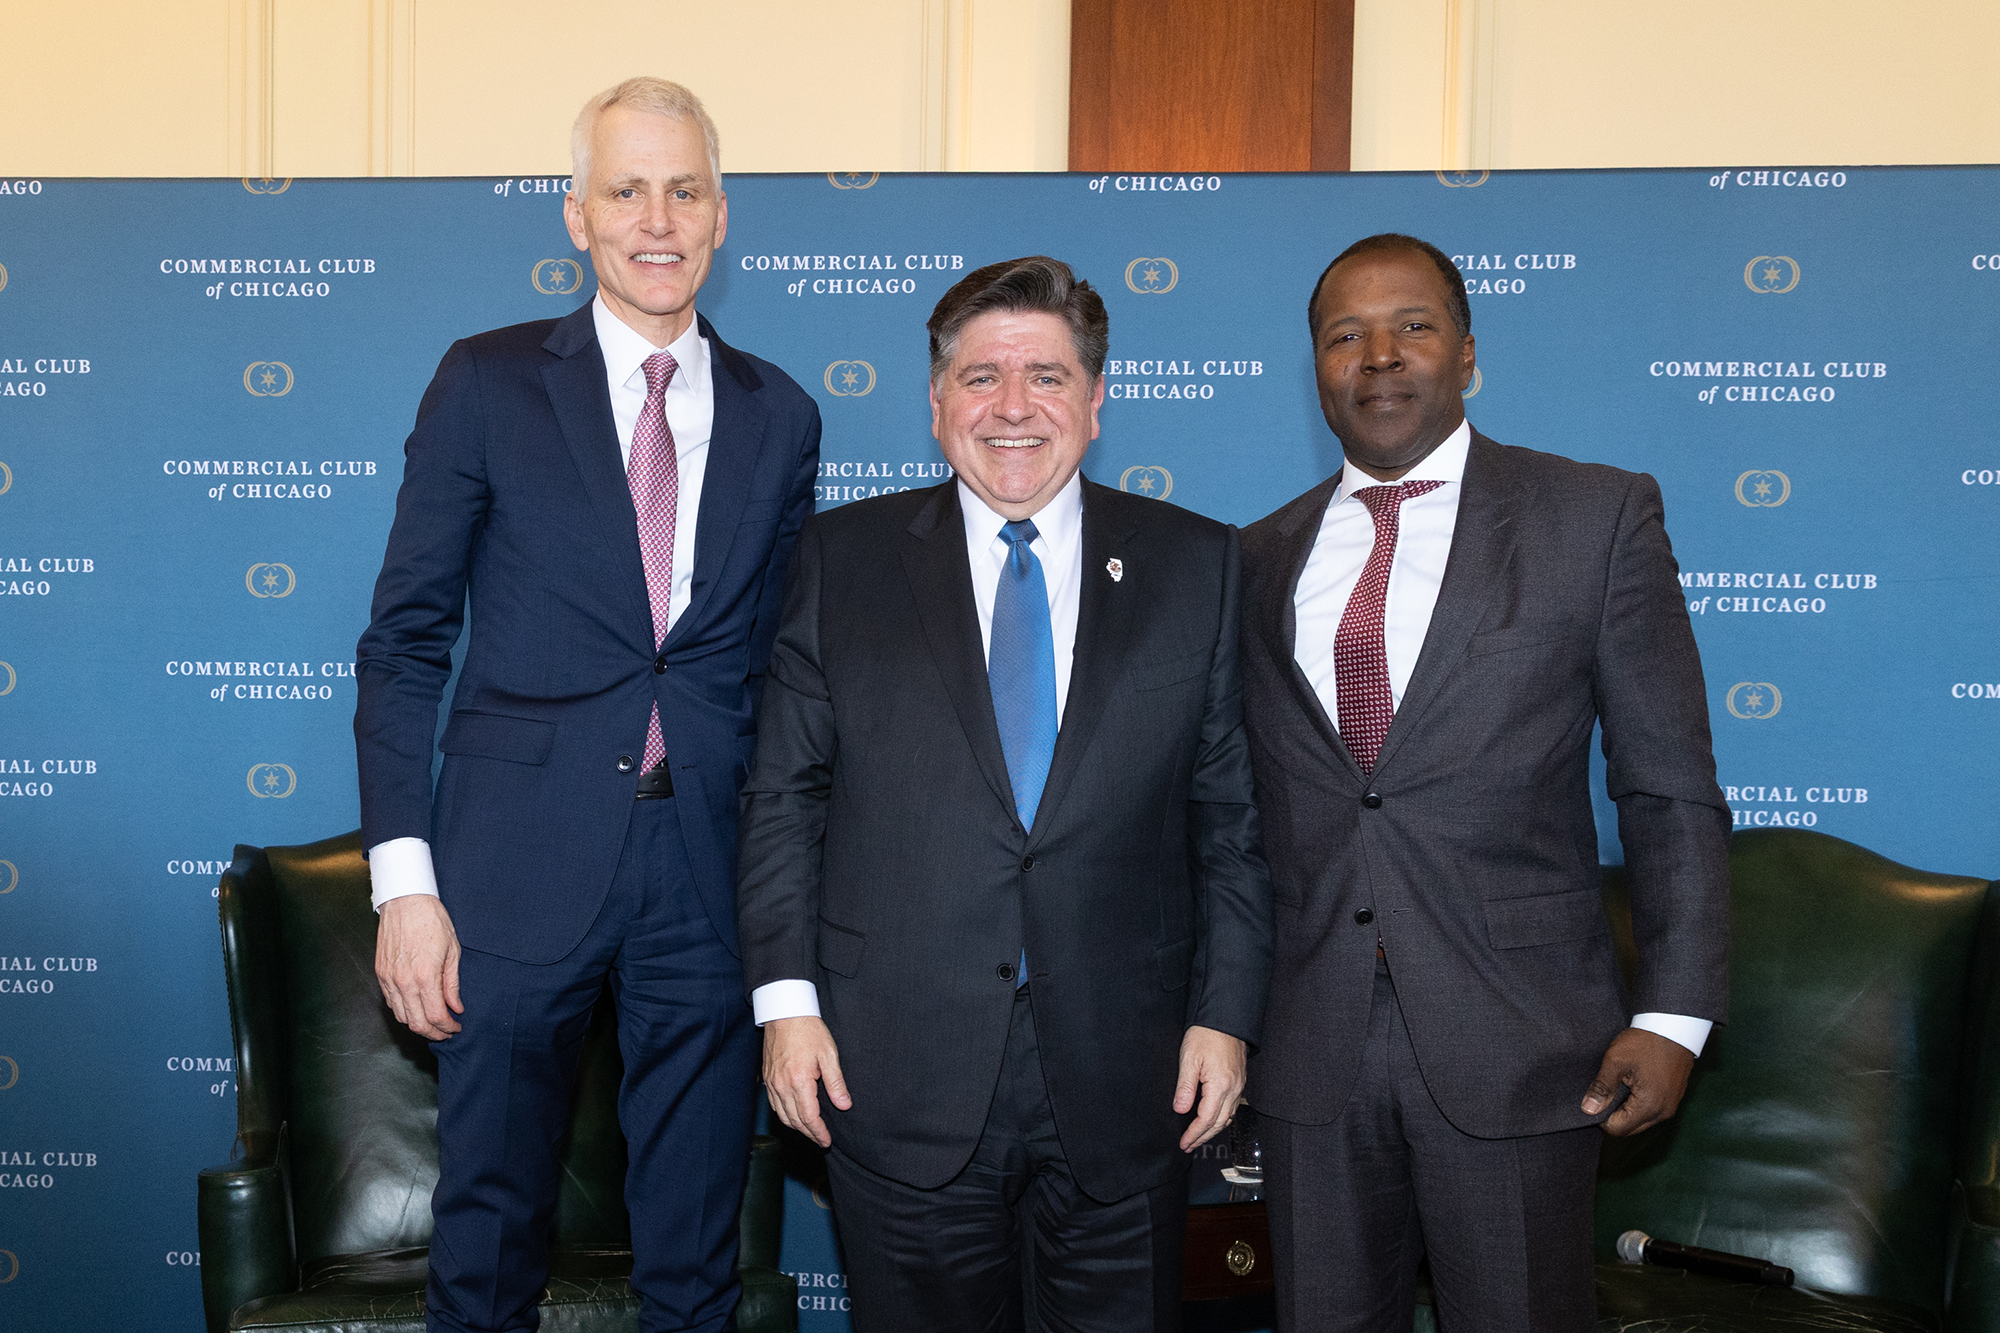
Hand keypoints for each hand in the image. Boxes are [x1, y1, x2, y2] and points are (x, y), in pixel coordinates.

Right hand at [375, 895, 462, 1039]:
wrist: (406, 901)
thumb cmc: (431, 920)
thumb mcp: (453, 950)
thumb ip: (452, 983)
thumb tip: (456, 1006)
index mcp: (425, 976)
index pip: (436, 1016)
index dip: (448, 1028)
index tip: (456, 1027)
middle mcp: (404, 982)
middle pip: (417, 1023)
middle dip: (434, 1033)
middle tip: (446, 1031)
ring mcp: (389, 979)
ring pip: (401, 1017)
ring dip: (418, 1024)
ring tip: (433, 1022)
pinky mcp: (381, 974)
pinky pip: (391, 1003)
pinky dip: (404, 1012)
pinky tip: (416, 1008)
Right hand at [763, 1016, 851, 1148]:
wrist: (785, 1012)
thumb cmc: (809, 1030)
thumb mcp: (829, 1054)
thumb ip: (836, 1083)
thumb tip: (844, 1105)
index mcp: (798, 1082)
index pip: (809, 1118)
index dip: (819, 1132)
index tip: (827, 1141)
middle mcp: (781, 1086)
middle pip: (795, 1120)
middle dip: (809, 1133)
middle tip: (821, 1140)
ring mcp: (771, 1083)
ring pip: (782, 1115)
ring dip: (796, 1126)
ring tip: (810, 1131)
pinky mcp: (767, 1078)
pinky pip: (774, 1104)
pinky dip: (784, 1115)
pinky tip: (794, 1115)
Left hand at [1175, 1025, 1246, 1152]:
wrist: (1226, 1018)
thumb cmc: (1207, 1034)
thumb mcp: (1189, 1059)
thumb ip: (1185, 1088)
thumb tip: (1180, 1110)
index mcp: (1220, 1086)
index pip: (1206, 1120)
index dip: (1194, 1134)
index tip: (1183, 1143)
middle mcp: (1233, 1089)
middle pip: (1218, 1123)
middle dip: (1203, 1137)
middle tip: (1188, 1145)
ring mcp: (1239, 1085)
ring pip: (1227, 1117)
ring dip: (1212, 1130)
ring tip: (1198, 1137)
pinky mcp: (1239, 1080)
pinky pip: (1233, 1106)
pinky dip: (1221, 1117)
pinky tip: (1212, 1118)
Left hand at [1581, 1026, 1694, 1135]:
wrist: (1674, 1027)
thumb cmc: (1645, 1042)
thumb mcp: (1616, 1061)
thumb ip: (1601, 1088)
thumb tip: (1588, 1110)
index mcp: (1649, 1106)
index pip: (1618, 1129)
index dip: (1601, 1118)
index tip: (1595, 1099)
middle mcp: (1663, 1112)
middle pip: (1630, 1129)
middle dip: (1614, 1116)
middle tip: (1604, 1092)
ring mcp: (1671, 1106)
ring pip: (1641, 1121)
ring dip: (1626, 1111)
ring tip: (1619, 1086)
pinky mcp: (1674, 1098)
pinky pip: (1652, 1111)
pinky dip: (1639, 1104)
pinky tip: (1632, 1085)